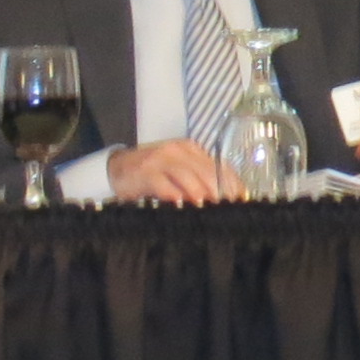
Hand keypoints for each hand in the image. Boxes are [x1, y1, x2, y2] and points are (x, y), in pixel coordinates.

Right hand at [106, 137, 231, 204]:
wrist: (117, 168)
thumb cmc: (154, 174)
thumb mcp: (179, 172)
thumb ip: (199, 181)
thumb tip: (226, 200)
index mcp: (192, 149)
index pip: (219, 165)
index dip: (232, 183)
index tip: (241, 201)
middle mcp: (179, 151)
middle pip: (207, 171)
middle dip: (219, 192)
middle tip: (228, 210)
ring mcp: (162, 160)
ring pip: (188, 177)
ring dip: (200, 194)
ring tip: (209, 209)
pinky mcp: (146, 172)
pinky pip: (165, 185)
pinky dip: (175, 196)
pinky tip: (182, 206)